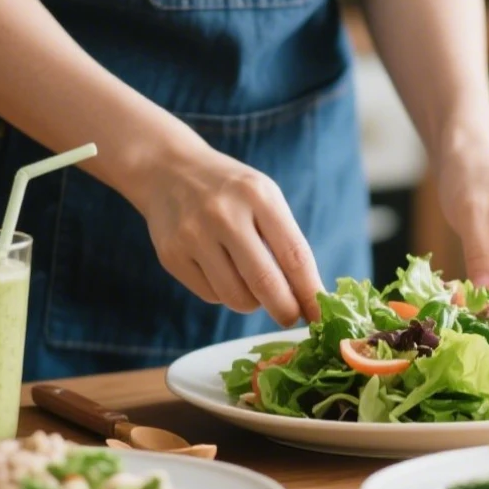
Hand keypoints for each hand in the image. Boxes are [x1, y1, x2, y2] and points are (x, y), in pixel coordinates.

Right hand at [137, 143, 322, 325]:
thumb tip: (309, 297)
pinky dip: (224, 293)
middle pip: (265, 283)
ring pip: (235, 296)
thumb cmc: (230, 191)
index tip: (320, 315)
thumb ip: (285, 241)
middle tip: (290, 318)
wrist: (168, 170)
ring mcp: (193, 235)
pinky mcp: (172, 255)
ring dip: (252, 303)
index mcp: (258, 196)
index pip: (294, 255)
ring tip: (252, 286)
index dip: (310, 292)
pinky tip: (221, 271)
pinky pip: (210, 295)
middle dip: (284, 310)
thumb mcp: (263, 197)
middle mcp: (224, 214)